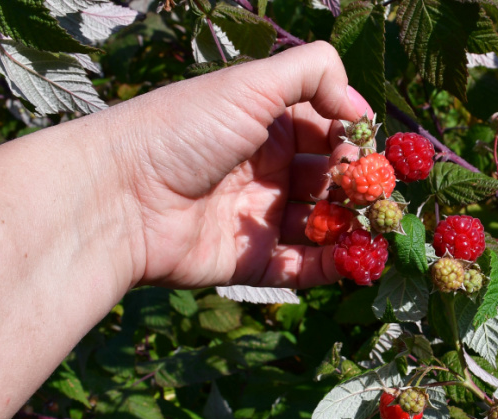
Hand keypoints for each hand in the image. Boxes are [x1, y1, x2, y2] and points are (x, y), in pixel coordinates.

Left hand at [105, 41, 370, 289]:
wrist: (116, 198)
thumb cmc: (181, 131)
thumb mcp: (249, 83)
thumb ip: (314, 73)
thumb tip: (361, 108)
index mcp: (265, 124)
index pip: (328, 130)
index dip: (355, 140)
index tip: (375, 150)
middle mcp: (265, 169)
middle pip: (330, 179)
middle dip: (360, 188)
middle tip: (381, 196)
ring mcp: (258, 217)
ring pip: (322, 225)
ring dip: (353, 228)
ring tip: (379, 232)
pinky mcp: (249, 261)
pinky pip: (301, 267)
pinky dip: (333, 266)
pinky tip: (358, 261)